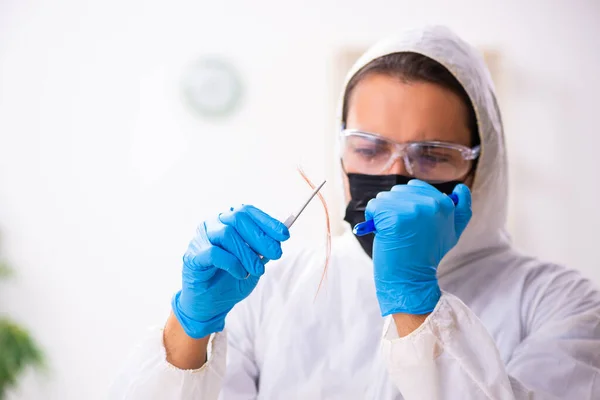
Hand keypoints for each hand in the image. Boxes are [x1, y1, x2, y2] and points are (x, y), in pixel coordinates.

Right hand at [171, 205, 289, 338]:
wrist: (210, 304)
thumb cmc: (230, 279)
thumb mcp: (254, 263)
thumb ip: (263, 250)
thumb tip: (279, 238)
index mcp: (227, 221)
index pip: (248, 212)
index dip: (267, 221)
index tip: (284, 235)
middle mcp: (213, 224)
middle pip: (238, 219)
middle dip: (261, 236)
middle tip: (276, 253)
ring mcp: (201, 239)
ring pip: (226, 234)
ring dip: (247, 253)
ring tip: (258, 270)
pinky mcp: (193, 256)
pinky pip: (214, 252)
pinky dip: (232, 263)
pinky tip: (241, 273)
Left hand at [365, 180, 471, 315]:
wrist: (411, 279)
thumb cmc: (427, 255)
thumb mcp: (451, 233)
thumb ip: (460, 211)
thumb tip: (461, 188)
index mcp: (446, 205)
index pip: (415, 187)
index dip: (407, 204)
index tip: (412, 223)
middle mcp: (432, 204)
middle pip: (398, 191)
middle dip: (394, 207)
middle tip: (402, 230)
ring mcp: (413, 210)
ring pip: (385, 198)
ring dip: (382, 213)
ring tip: (393, 232)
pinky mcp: (394, 217)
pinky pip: (374, 207)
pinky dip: (372, 219)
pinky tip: (382, 232)